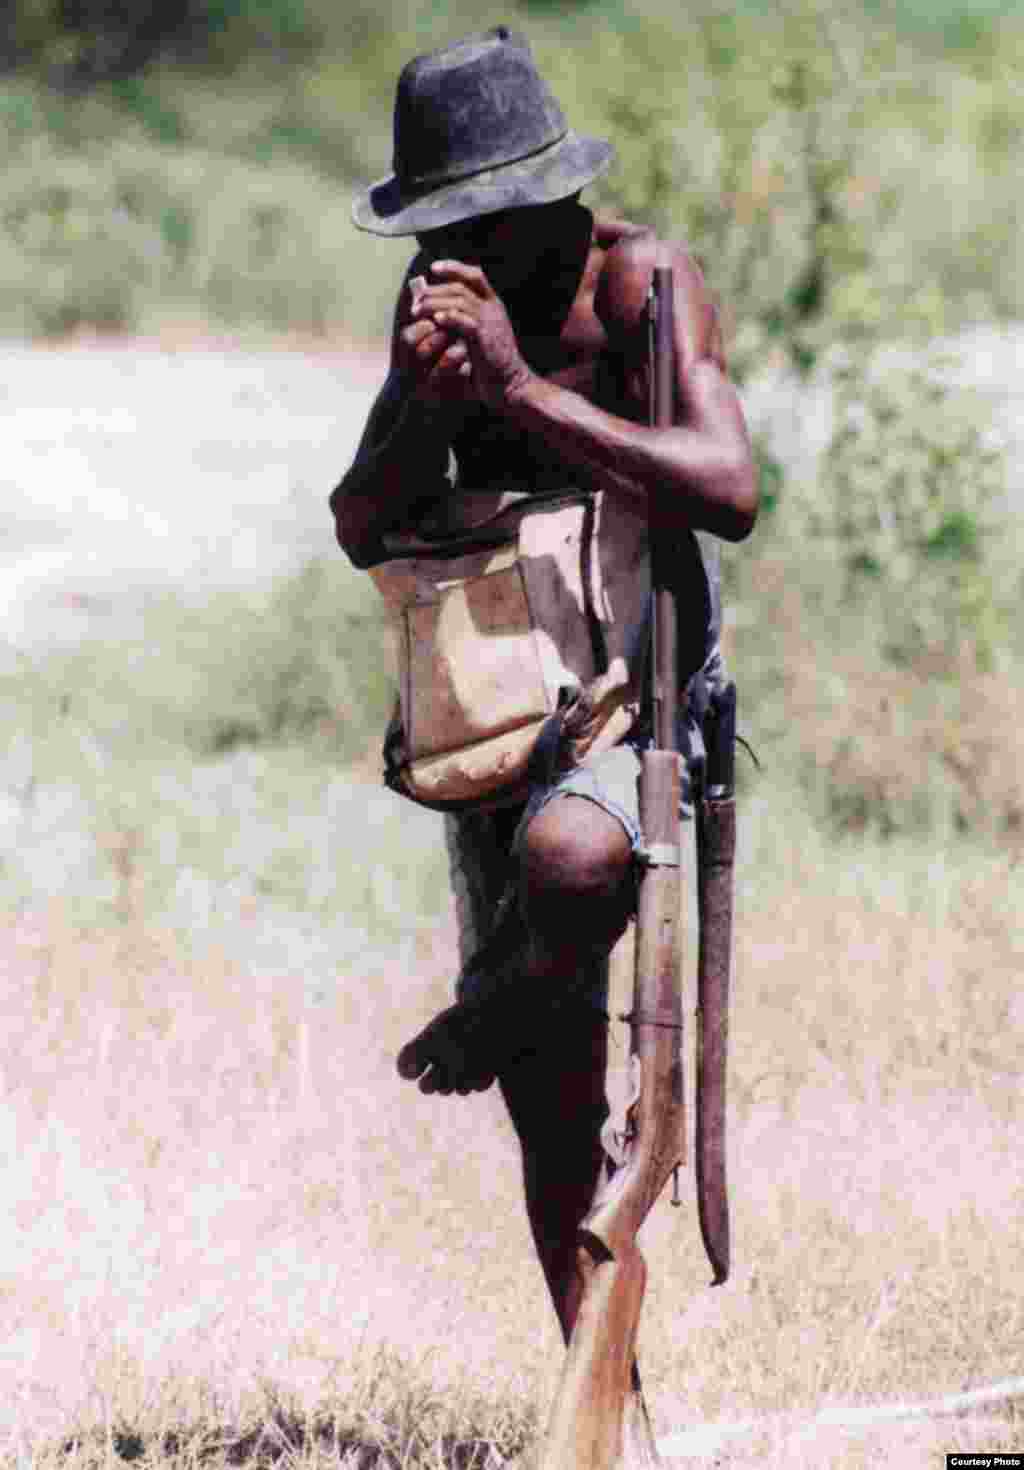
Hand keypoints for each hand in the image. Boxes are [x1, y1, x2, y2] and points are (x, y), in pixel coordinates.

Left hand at [410, 260, 533, 410]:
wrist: (511, 384)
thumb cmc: (493, 363)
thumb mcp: (483, 335)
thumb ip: (468, 320)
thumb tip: (441, 311)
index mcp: (493, 305)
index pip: (475, 276)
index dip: (454, 268)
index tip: (434, 269)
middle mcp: (493, 309)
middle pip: (461, 287)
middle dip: (435, 290)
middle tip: (417, 300)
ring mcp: (490, 322)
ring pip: (460, 301)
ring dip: (435, 304)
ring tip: (418, 311)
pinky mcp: (484, 338)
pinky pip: (465, 321)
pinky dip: (449, 317)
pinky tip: (436, 319)